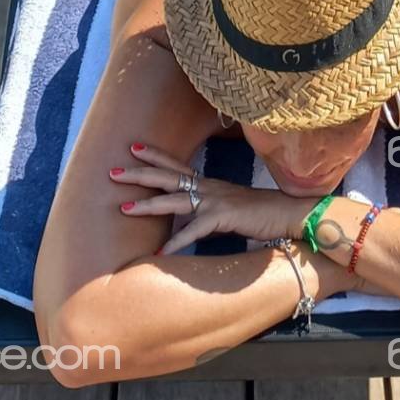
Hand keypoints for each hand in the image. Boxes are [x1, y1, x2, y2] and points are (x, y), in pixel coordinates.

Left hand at [111, 143, 314, 253]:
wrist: (286, 212)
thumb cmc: (258, 213)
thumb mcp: (226, 210)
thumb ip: (206, 214)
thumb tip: (188, 224)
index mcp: (207, 183)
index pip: (175, 165)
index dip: (154, 155)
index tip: (133, 147)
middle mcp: (207, 187)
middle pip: (167, 176)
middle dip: (139, 173)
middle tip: (113, 171)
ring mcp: (214, 200)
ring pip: (174, 200)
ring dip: (148, 204)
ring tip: (124, 208)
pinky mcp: (221, 217)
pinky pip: (193, 230)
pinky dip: (176, 241)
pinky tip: (160, 251)